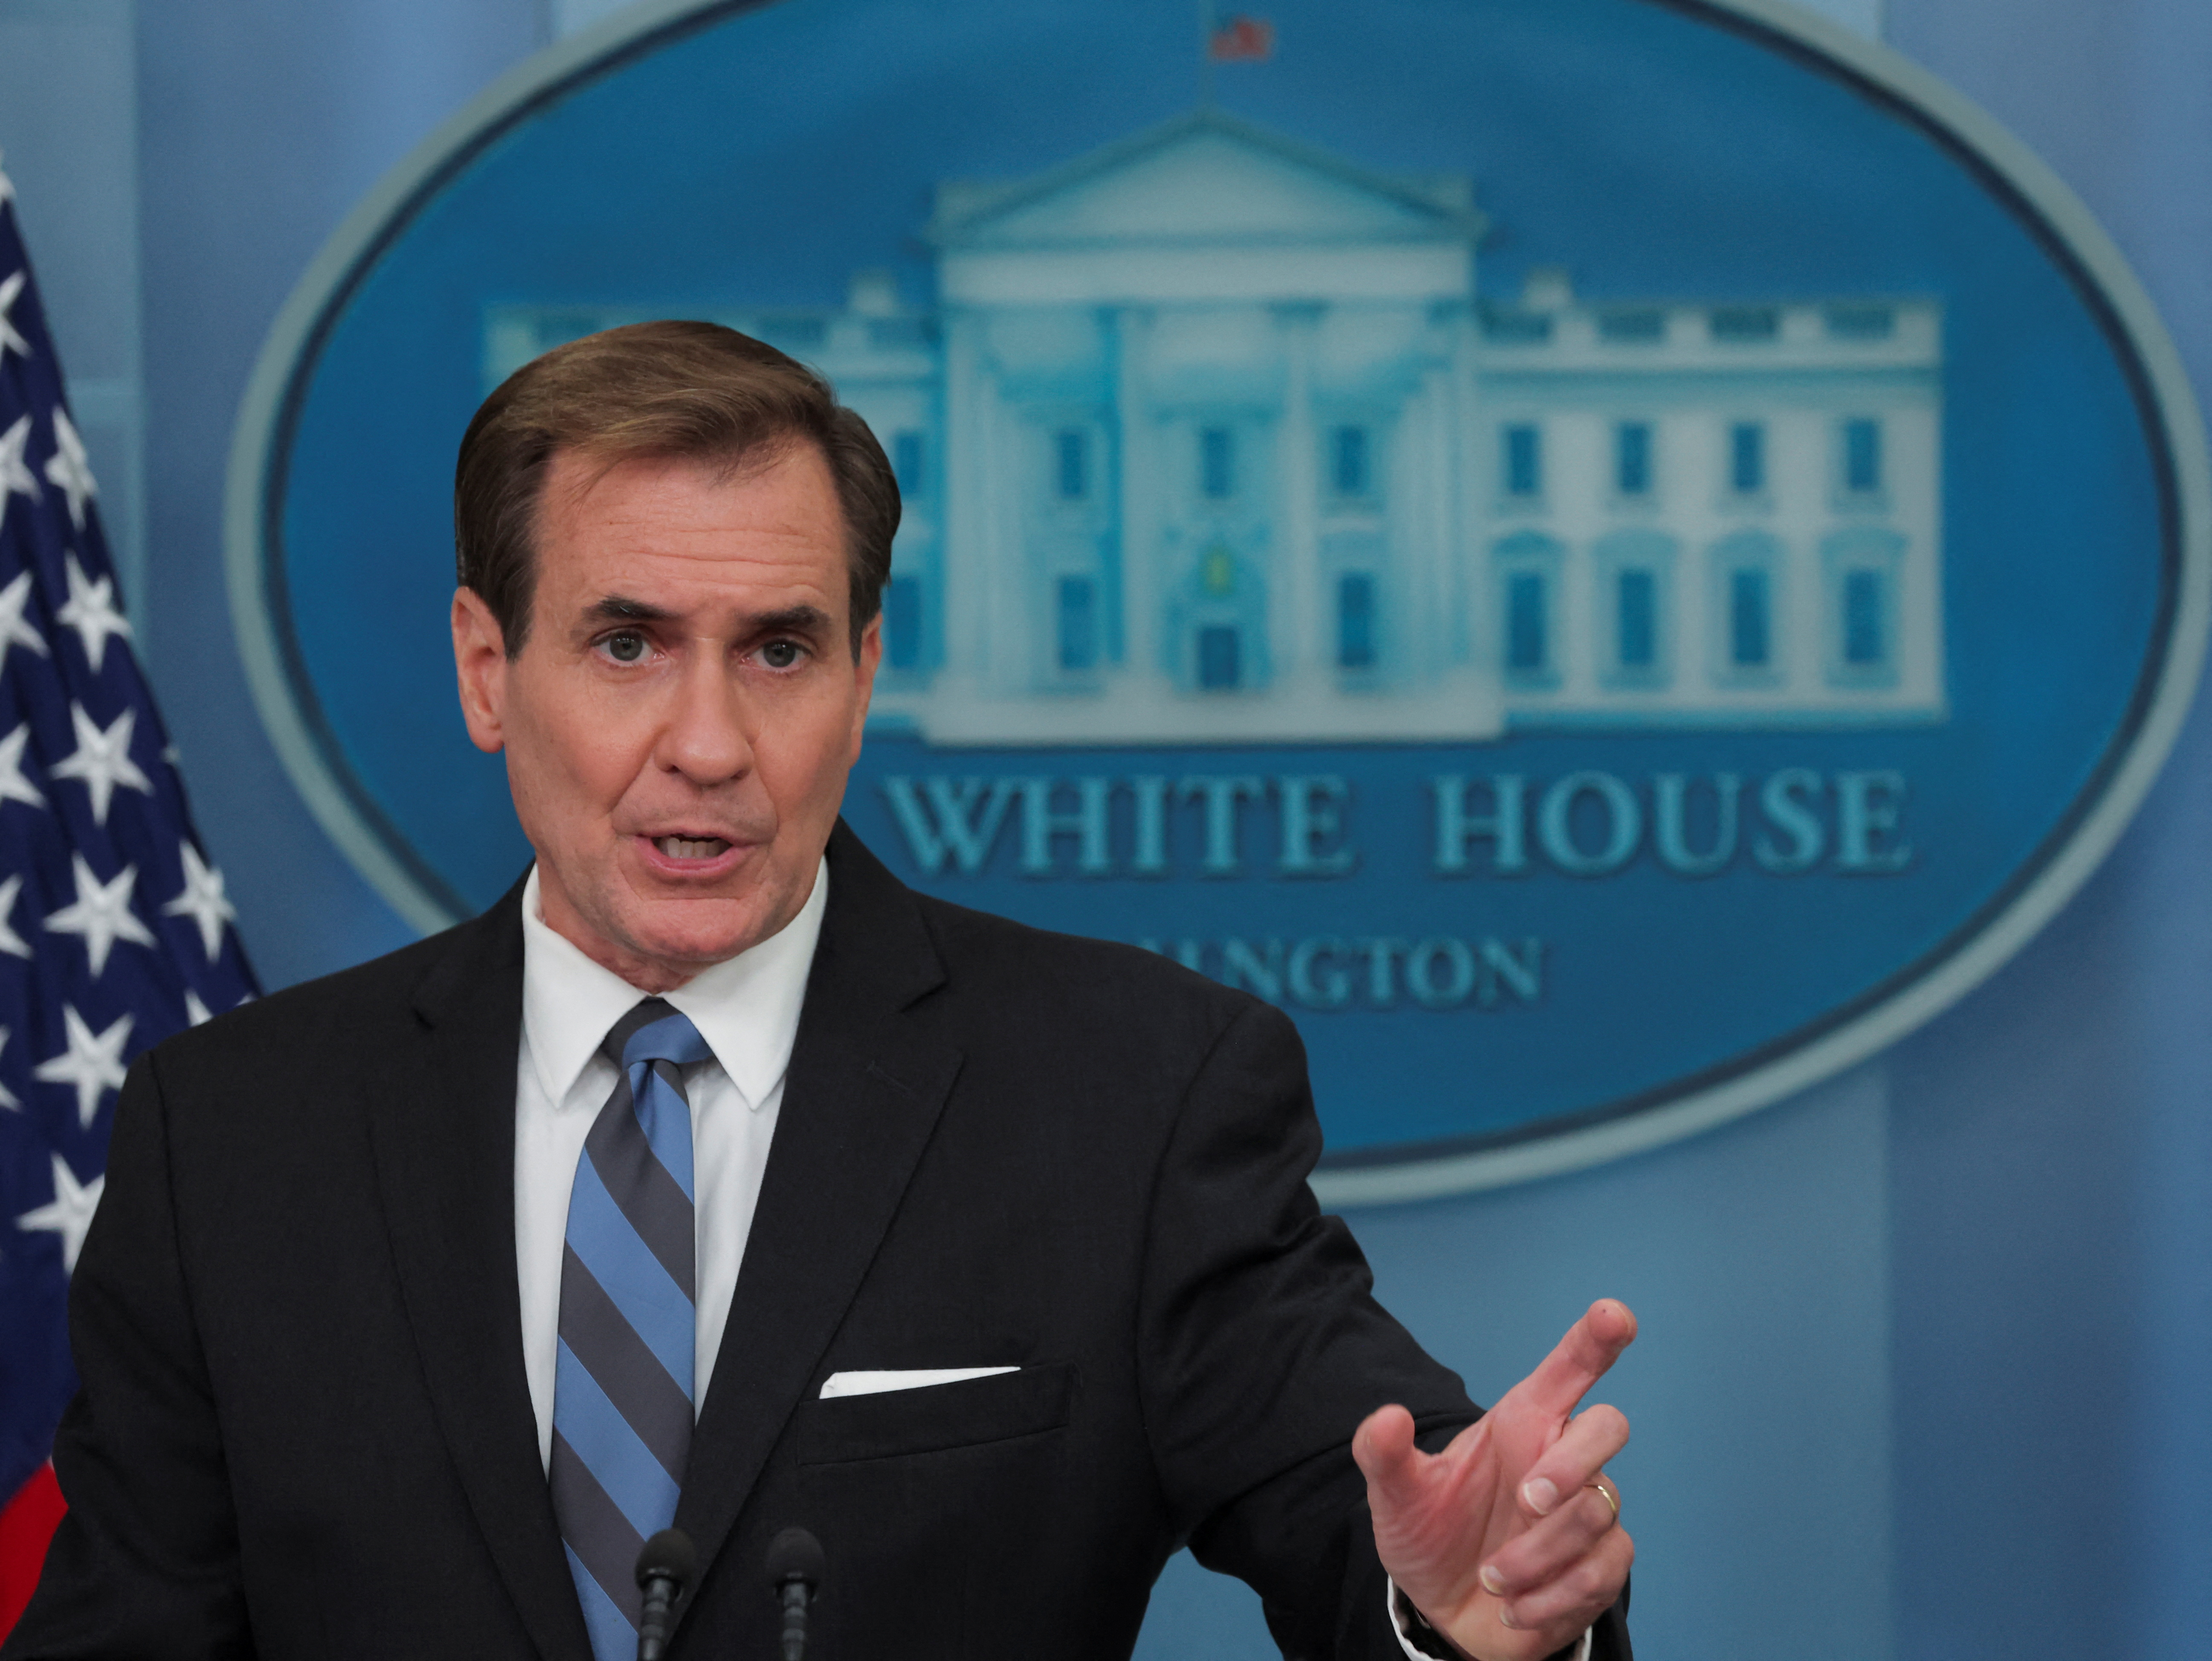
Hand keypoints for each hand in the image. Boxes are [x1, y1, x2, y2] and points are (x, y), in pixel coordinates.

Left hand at [1352, 1299, 1635, 1660]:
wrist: (1446, 1610)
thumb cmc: (1430, 1535)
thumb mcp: (1396, 1497)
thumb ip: (1384, 1455)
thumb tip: (1385, 1418)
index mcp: (1522, 1422)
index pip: (1570, 1369)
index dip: (1596, 1338)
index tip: (1614, 1314)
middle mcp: (1562, 1456)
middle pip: (1608, 1427)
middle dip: (1570, 1465)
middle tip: (1525, 1502)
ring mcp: (1589, 1509)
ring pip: (1597, 1511)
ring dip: (1538, 1554)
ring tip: (1490, 1578)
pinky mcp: (1602, 1563)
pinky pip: (1604, 1571)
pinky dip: (1554, 1596)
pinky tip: (1515, 1607)